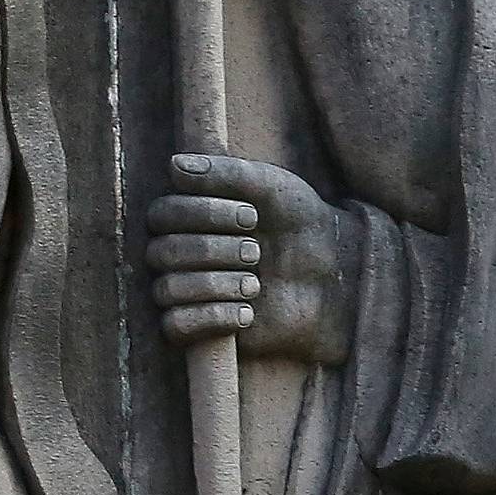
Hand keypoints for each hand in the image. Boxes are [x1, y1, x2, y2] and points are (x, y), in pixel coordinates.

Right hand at [147, 153, 352, 362]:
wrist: (332, 276)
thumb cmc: (298, 223)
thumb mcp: (270, 187)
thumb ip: (226, 173)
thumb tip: (173, 166)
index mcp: (186, 216)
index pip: (163, 214)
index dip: (202, 214)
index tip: (253, 216)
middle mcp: (177, 253)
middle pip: (163, 252)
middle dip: (213, 251)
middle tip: (258, 252)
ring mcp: (184, 291)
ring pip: (167, 290)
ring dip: (215, 286)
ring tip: (256, 285)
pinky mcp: (196, 328)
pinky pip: (175, 326)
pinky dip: (213, 317)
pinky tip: (248, 313)